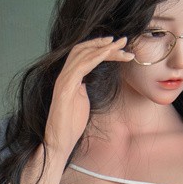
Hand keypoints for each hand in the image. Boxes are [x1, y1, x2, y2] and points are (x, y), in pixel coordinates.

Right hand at [44, 36, 133, 156]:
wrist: (59, 143)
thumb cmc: (71, 126)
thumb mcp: (81, 101)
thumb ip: (83, 88)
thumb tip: (88, 81)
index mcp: (69, 78)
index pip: (83, 55)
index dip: (100, 47)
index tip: (118, 45)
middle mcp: (64, 76)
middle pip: (83, 50)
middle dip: (104, 43)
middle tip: (123, 40)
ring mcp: (63, 81)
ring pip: (82, 55)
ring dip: (104, 48)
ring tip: (121, 46)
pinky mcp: (64, 89)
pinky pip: (81, 67)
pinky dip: (95, 58)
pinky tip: (108, 54)